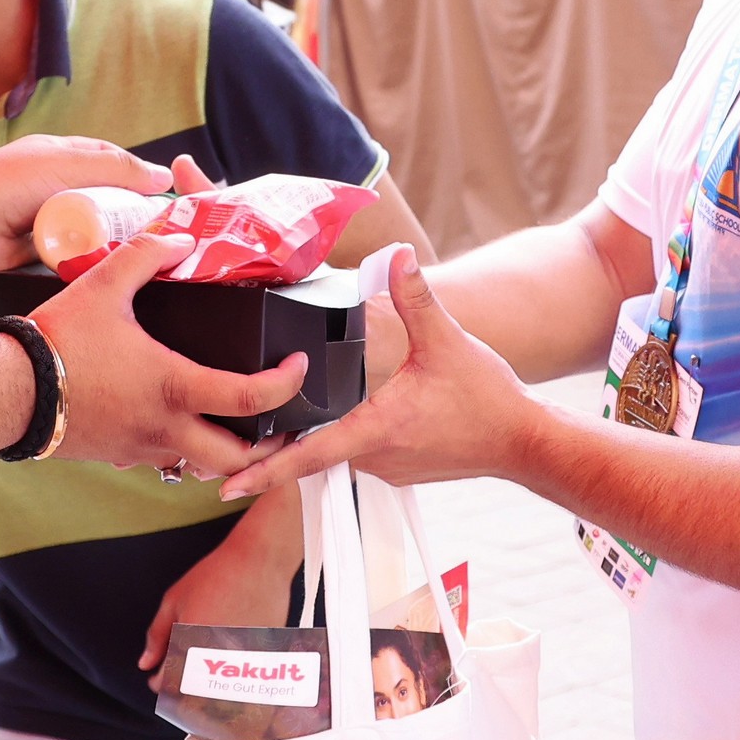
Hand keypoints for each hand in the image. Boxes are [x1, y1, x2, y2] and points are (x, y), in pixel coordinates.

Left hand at [0, 136, 167, 277]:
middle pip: (109, 206)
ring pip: (96, 237)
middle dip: (131, 219)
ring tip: (145, 259)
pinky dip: (91, 267)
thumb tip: (163, 176)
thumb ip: (116, 168)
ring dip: (113, 246)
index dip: (139, 179)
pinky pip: (77, 264)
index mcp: (62, 160)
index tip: (168, 199)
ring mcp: (51, 226)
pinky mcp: (42, 259)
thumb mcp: (66, 163)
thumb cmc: (7, 183)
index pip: (112, 164)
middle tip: (163, 236)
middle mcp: (59, 192)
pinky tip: (114, 275)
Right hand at [33, 226, 305, 476]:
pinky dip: (180, 446)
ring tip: (231, 419)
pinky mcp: (118, 456)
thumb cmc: (58, 340)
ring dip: (223, 450)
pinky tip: (172, 417)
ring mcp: (141, 449)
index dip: (286, 385)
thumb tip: (181, 238)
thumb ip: (148, 255)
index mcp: (174, 388)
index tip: (297, 366)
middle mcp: (165, 428)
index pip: (252, 400)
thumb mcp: (104, 284)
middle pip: (237, 461)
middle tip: (277, 421)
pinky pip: (162, 459)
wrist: (8, 392)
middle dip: (267, 449)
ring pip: (199, 466)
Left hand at [139, 500, 302, 684]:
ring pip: (220, 691)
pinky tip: (228, 655)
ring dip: (208, 685)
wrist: (259, 561)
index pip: (170, 685)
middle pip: (195, 695)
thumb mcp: (174, 601)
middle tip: (179, 672)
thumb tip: (145, 664)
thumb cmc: (215, 576)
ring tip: (205, 664)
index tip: (157, 679)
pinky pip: (244, 678)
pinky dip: (233, 674)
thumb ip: (157, 636)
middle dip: (183, 687)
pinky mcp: (264, 657)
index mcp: (190, 647)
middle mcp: (218, 659)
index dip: (159, 684)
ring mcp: (243, 660)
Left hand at [222, 250, 529, 501]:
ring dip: (299, 445)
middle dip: (266, 453)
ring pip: (330, 454)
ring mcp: (384, 467)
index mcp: (377, 429)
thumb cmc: (488, 399)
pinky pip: (352, 454)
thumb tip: (398, 255)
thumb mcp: (448, 342)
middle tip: (217, 450)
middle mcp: (374, 457)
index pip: (309, 457)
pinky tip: (318, 421)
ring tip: (257, 431)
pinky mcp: (395, 466)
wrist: (523, 442)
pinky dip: (330, 442)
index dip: (265, 470)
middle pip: (308, 456)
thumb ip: (416, 298)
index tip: (226, 483)